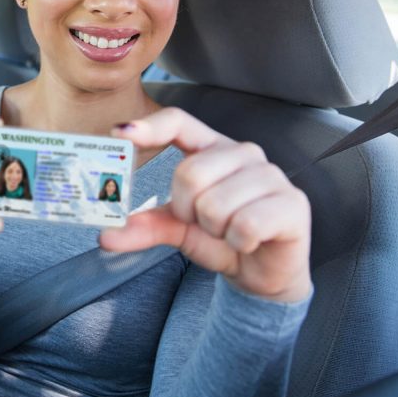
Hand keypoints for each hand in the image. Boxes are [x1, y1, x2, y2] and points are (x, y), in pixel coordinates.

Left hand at [100, 108, 311, 302]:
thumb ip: (145, 226)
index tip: (120, 134)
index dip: (149, 126)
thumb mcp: (178, 230)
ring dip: (214, 231)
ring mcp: (271, 175)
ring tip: (229, 233)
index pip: (179, 122)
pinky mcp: (292, 203)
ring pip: (216, 204)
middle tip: (203, 223)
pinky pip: (245, 225)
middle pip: (190, 172)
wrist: (263, 274)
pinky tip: (249, 242)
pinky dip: (238, 242)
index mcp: (212, 149)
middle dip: (187, 210)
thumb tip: (106, 235)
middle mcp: (244, 153)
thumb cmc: (222, 239)